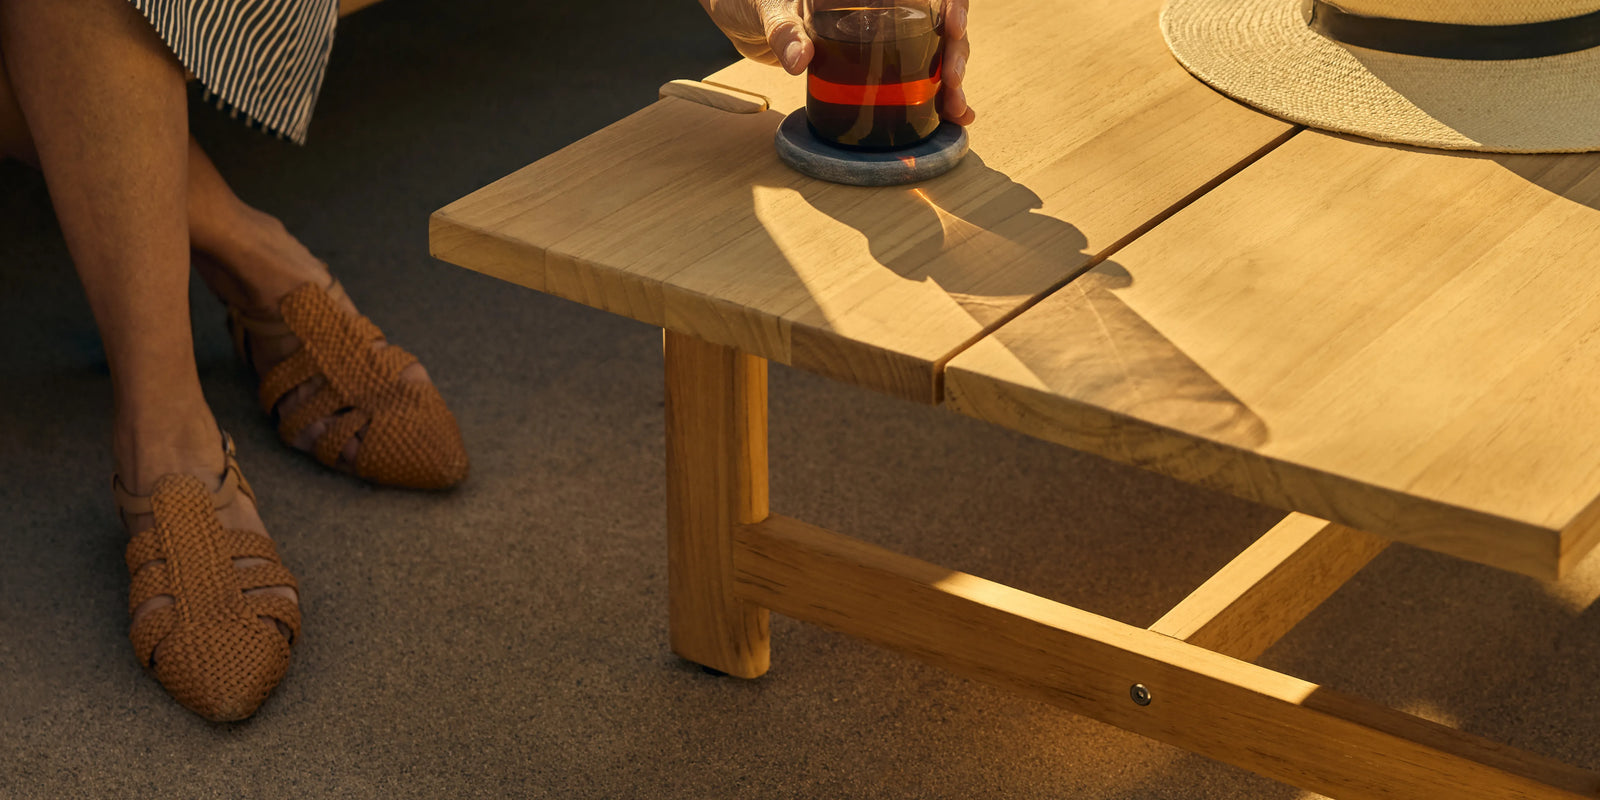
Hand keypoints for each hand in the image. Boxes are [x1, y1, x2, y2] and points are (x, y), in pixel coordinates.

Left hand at [698, 0, 974, 124]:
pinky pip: (910, 72)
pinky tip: (950, 115)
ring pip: (933, 48)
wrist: (737, 14)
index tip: (954, 24)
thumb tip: (799, 59)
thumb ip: (783, 30)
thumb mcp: (765, 8)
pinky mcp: (871, 59)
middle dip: (957, 50)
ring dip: (951, 78)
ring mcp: (880, 30)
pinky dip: (933, 94)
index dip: (951, 1)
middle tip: (955, 82)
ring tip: (956, 109)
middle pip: (938, 19)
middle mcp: (882, 1)